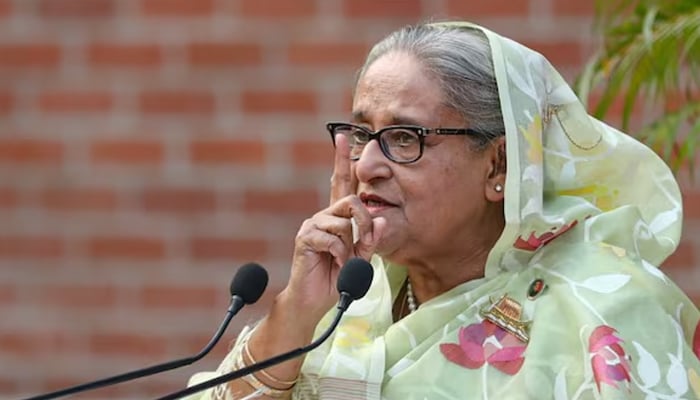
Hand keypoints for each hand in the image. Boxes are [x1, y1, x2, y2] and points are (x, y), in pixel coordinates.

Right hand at [282, 134, 385, 321]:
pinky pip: (333, 239)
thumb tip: (380, 218)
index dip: (342, 159)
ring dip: (350, 246)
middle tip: (364, 243)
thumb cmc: (337, 278)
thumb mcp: (361, 260)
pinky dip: (340, 255)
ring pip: (344, 223)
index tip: (344, 134)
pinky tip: (333, 263)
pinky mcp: (305, 238)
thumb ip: (371, 240)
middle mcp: (323, 216)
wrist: (314, 301)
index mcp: (336, 217)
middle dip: (364, 221)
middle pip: (350, 200)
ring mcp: (312, 225)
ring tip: (343, 261)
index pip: (341, 182)